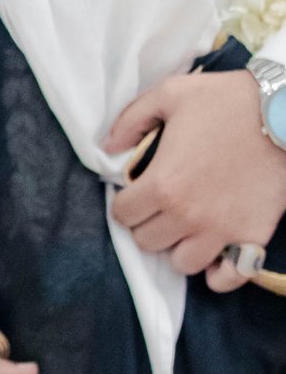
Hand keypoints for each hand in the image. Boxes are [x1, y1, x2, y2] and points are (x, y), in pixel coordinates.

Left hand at [106, 68, 285, 287]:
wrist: (284, 113)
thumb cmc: (226, 100)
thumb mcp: (170, 95)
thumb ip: (131, 121)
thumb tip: (107, 147)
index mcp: (161, 184)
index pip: (122, 215)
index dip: (126, 202)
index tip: (138, 192)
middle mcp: (186, 215)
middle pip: (147, 242)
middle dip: (148, 224)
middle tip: (161, 207)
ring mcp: (220, 231)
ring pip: (182, 263)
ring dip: (178, 247)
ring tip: (186, 227)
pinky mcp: (252, 237)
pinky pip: (228, 278)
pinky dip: (218, 274)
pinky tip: (214, 256)